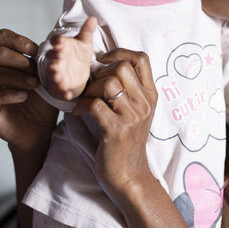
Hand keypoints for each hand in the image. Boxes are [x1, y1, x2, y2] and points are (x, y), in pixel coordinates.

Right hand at [0, 28, 57, 153]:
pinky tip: (24, 96)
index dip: (18, 40)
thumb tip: (56, 40)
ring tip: (34, 85)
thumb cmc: (44, 102)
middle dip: (20, 61)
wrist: (40, 131)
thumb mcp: (49, 78)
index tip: (35, 51)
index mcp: (9, 60)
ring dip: (16, 77)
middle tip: (36, 74)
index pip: (2, 38)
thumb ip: (48, 61)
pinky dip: (9, 93)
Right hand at [45, 17, 95, 99]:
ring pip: (53, 73)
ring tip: (57, 76)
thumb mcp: (84, 42)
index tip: (59, 40)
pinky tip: (68, 95)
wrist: (77, 72)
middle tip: (58, 57)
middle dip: (54, 57)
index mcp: (62, 46)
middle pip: (53, 57)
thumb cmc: (79, 54)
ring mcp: (57, 72)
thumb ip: (87, 31)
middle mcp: (56, 59)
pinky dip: (63, 92)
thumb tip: (93, 18)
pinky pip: (60, 90)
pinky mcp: (60, 86)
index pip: (57, 41)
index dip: (58, 41)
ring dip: (54, 75)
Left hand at [72, 48, 158, 199]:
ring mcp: (132, 117)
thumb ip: (128, 90)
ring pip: (108, 83)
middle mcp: (145, 103)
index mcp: (150, 95)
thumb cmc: (127, 141)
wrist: (129, 175)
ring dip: (90, 89)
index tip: (103, 60)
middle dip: (100, 72)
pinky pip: (95, 105)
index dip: (120, 52)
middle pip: (122, 67)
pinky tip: (78, 112)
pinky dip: (82, 105)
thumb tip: (103, 66)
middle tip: (91, 86)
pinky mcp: (116, 130)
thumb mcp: (135, 112)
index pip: (142, 59)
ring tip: (85, 99)